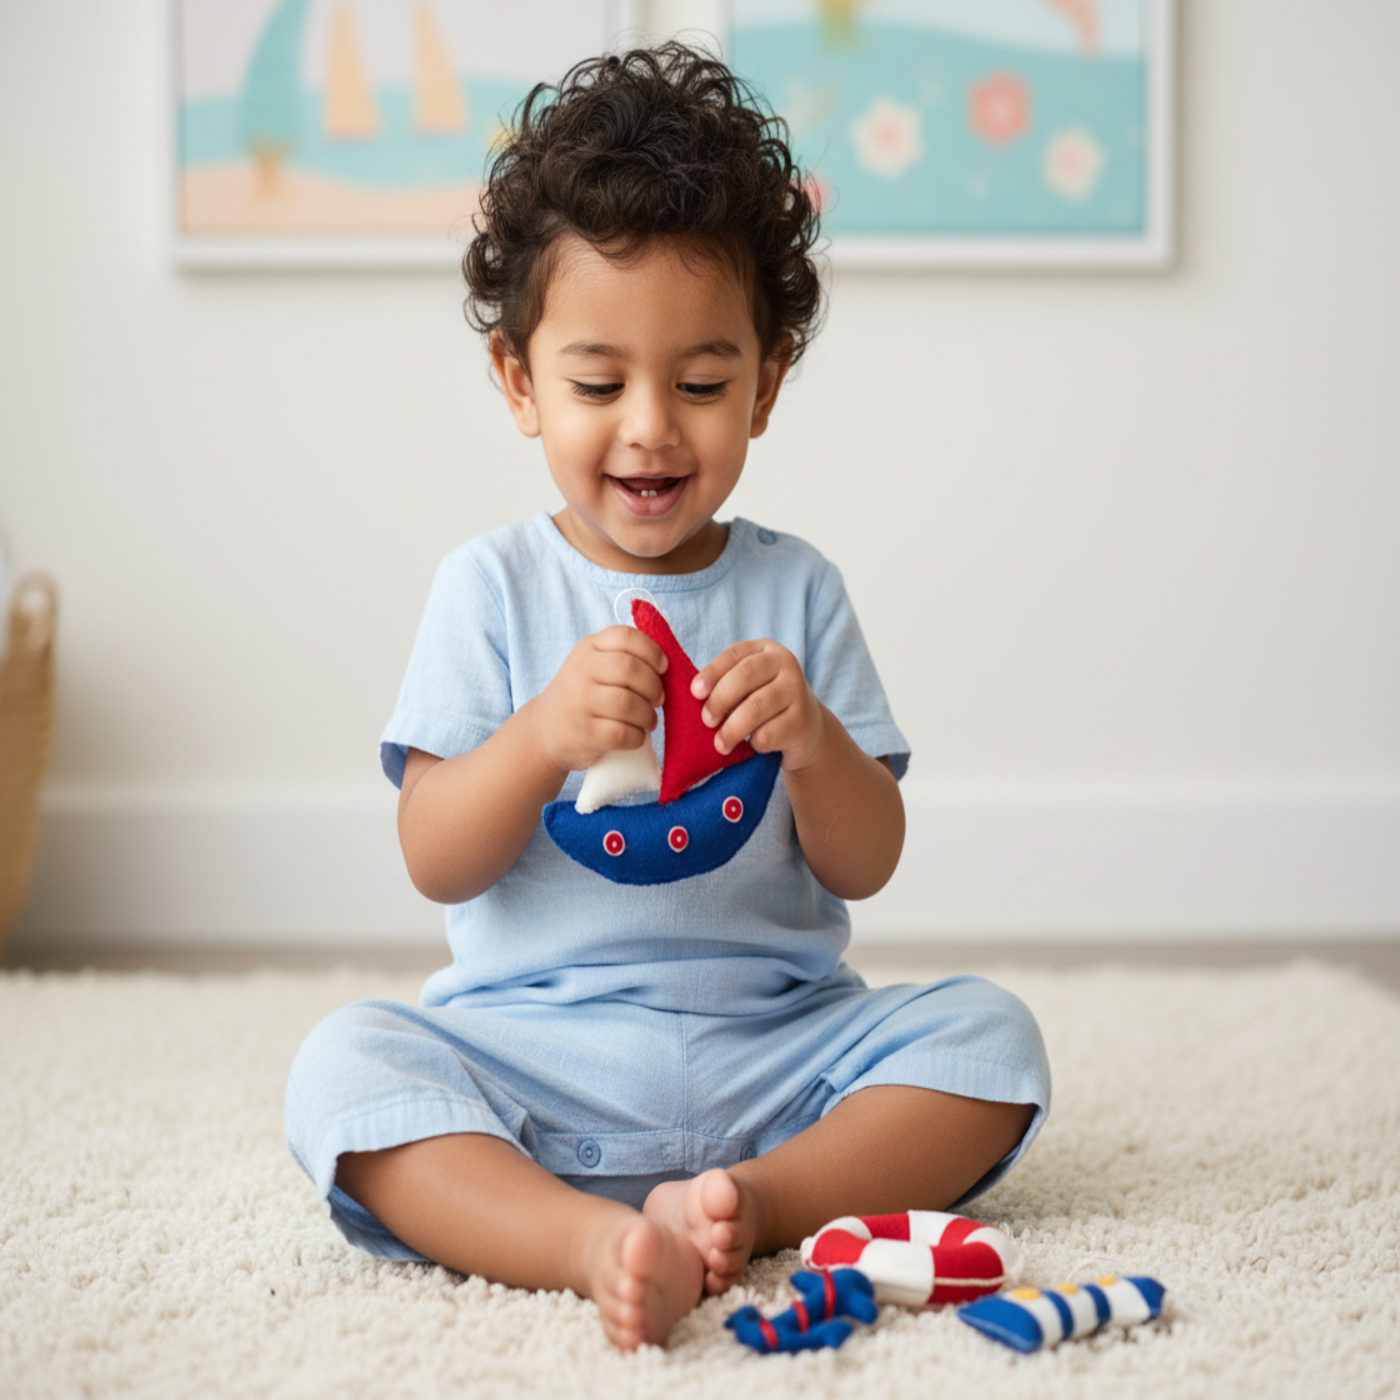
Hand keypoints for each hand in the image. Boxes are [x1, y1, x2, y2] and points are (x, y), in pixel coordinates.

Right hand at [532, 626, 666, 775]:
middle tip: (657, 700)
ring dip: (648, 715)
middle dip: (653, 687)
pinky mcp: (584, 733)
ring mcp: (580, 702)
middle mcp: (580, 671)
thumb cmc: (582, 694)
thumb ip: (623, 657)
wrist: (546, 729)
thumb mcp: (593, 664)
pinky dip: (638, 737)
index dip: (652, 651)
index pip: (625, 637)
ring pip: (629, 704)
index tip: (662, 668)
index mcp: (588, 648)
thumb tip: (667, 667)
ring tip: (648, 720)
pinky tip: (635, 735)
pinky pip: (622, 734)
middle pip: (630, 670)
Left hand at [691, 639, 825, 772]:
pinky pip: (768, 734)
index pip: (735, 654)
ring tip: (720, 744)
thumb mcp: (749, 686)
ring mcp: (797, 691)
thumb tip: (694, 698)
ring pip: (755, 707)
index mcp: (766, 650)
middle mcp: (786, 664)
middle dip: (719, 700)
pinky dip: (754, 743)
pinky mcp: (802, 721)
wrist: (806, 730)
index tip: (695, 693)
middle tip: (707, 721)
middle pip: (744, 676)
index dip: (712, 672)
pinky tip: (752, 746)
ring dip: (731, 729)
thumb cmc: (766, 706)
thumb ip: (726, 684)